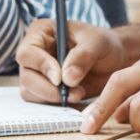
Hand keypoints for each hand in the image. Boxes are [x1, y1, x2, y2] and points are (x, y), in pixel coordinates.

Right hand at [14, 19, 128, 104]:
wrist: (113, 61)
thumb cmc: (104, 44)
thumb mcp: (98, 43)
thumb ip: (83, 56)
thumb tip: (66, 78)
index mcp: (41, 33)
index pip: (27, 53)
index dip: (41, 67)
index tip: (60, 79)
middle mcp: (34, 53)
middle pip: (26, 76)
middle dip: (49, 89)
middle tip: (76, 93)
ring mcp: (36, 73)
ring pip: (30, 93)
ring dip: (54, 99)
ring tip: (80, 94)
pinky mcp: (43, 90)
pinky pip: (41, 103)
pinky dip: (57, 106)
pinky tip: (76, 101)